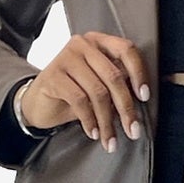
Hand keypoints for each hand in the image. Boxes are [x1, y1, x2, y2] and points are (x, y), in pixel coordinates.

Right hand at [21, 34, 150, 152]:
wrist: (39, 103)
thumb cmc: (73, 94)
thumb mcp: (99, 86)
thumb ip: (118, 85)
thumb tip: (140, 99)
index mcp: (99, 42)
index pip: (126, 50)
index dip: (139, 73)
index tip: (144, 97)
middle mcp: (83, 44)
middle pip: (114, 76)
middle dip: (126, 108)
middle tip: (132, 130)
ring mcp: (66, 57)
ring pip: (98, 92)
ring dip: (107, 121)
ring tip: (110, 140)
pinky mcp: (53, 75)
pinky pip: (80, 101)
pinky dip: (90, 121)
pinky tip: (93, 133)